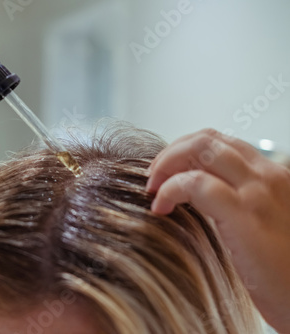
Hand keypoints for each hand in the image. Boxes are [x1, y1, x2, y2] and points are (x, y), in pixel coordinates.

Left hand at [147, 128, 289, 332]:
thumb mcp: (261, 224)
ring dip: (166, 164)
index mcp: (271, 176)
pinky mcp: (245, 215)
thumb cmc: (285, 269)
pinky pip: (195, 183)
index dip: (185, 151)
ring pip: (200, 149)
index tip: (166, 172)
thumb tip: (193, 196)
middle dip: (170, 153)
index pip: (220, 143)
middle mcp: (267, 176)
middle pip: (206, 139)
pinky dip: (169, 189)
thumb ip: (234, 203)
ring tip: (153, 189)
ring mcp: (258, 192)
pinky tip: (160, 207)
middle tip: (154, 178)